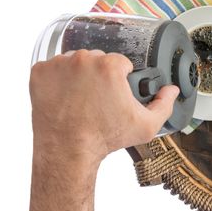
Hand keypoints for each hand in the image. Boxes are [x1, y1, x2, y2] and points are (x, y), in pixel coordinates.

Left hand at [29, 49, 178, 165]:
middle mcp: (83, 60)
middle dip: (99, 75)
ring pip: (74, 62)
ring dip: (78, 75)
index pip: (120, 62)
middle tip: (98, 98)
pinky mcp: (40, 72)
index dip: (121, 79)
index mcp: (110, 66)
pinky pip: (52, 68)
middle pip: (97, 59)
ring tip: (81, 98)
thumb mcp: (146, 126)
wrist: (68, 151)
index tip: (115, 93)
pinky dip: (56, 80)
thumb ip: (164, 105)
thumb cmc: (105, 138)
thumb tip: (171, 91)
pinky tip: (64, 97)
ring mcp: (59, 65)